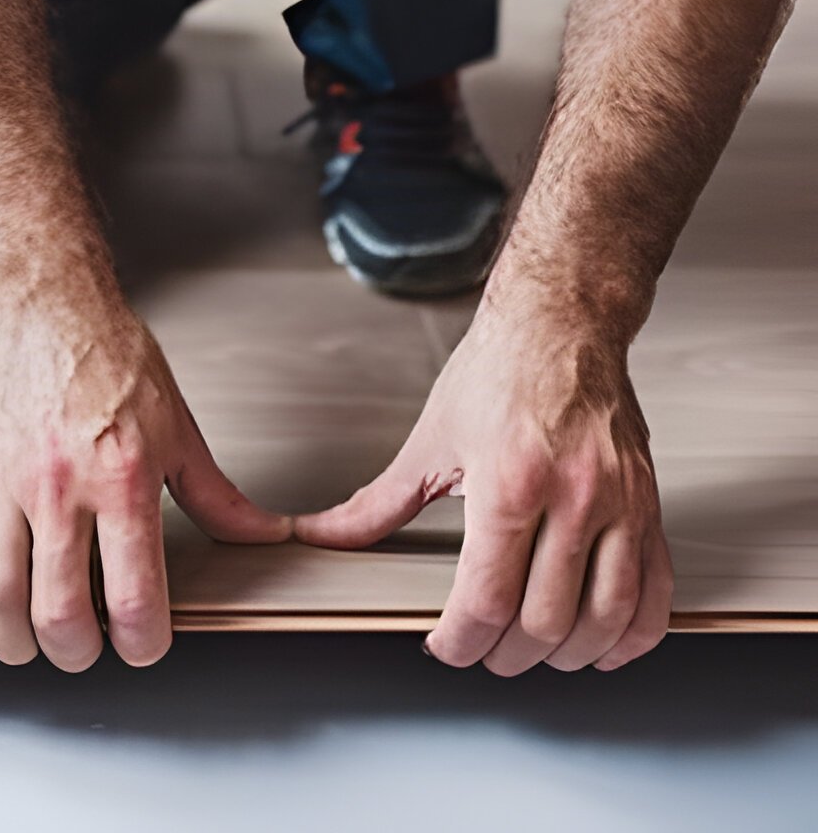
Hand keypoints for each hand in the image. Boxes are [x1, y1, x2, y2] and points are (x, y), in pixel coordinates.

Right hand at [0, 306, 292, 670]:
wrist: (45, 311)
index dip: (141, 643)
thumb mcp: (177, 429)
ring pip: (0, 600)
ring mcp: (1, 486)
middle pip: (59, 613)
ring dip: (20, 644)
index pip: (132, 596)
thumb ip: (216, 496)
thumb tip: (263, 534)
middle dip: (78, 652)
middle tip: (87, 649)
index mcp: (121, 478)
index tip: (141, 644)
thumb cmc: (108, 360)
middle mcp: (58, 487)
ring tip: (36, 643)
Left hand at [292, 308, 672, 674]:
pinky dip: (631, 635)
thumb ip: (377, 504)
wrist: (562, 325)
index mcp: (510, 482)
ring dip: (565, 655)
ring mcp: (620, 503)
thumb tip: (324, 535)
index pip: (489, 599)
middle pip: (544, 621)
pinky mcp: (649, 504)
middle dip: (504, 655)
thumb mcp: (428, 441)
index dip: (461, 642)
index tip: (444, 647)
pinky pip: (657, 591)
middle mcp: (573, 496)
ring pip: (605, 617)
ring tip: (532, 652)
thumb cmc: (498, 374)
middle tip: (481, 650)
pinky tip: (600, 644)